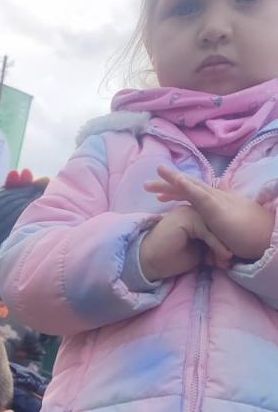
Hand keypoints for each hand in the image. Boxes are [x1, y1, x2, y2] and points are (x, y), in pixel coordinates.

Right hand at [138, 206, 232, 281]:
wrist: (148, 263)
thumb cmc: (169, 259)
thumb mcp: (197, 253)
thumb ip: (209, 247)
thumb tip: (227, 252)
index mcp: (194, 214)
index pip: (215, 226)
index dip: (222, 243)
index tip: (226, 261)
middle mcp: (192, 209)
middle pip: (216, 225)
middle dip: (224, 244)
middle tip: (229, 262)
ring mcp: (189, 211)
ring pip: (214, 227)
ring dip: (222, 245)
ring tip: (227, 260)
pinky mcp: (186, 217)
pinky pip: (207, 231)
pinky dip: (216, 244)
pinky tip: (222, 256)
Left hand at [146, 166, 274, 262]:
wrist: (265, 239)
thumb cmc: (248, 237)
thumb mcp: (228, 229)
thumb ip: (219, 224)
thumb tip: (213, 226)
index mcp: (216, 204)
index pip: (192, 195)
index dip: (176, 192)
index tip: (159, 196)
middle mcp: (216, 198)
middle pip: (188, 187)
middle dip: (167, 185)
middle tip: (147, 185)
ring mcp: (217, 201)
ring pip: (192, 186)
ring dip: (173, 179)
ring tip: (157, 172)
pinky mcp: (218, 207)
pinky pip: (200, 194)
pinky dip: (187, 186)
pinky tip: (176, 180)